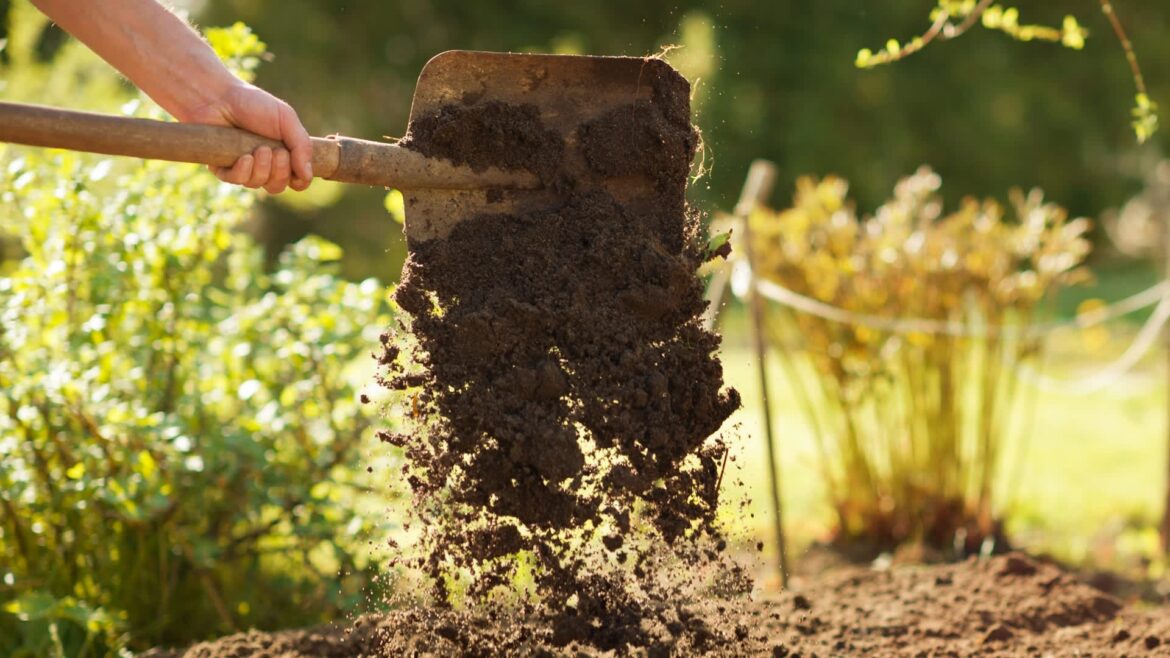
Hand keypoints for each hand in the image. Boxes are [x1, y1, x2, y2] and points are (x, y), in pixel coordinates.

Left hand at [182, 82, 312, 193]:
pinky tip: (245, 157)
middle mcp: (262, 163)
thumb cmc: (253, 104)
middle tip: (277, 152)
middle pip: (277, 186)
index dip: (299, 180)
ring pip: (257, 184)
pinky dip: (243, 171)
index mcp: (282, 153)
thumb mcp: (287, 119)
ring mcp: (242, 167)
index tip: (298, 169)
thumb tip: (308, 175)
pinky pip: (236, 181)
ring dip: (262, 169)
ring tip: (259, 149)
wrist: (218, 96)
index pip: (295, 181)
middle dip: (280, 172)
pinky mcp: (222, 167)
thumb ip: (302, 146)